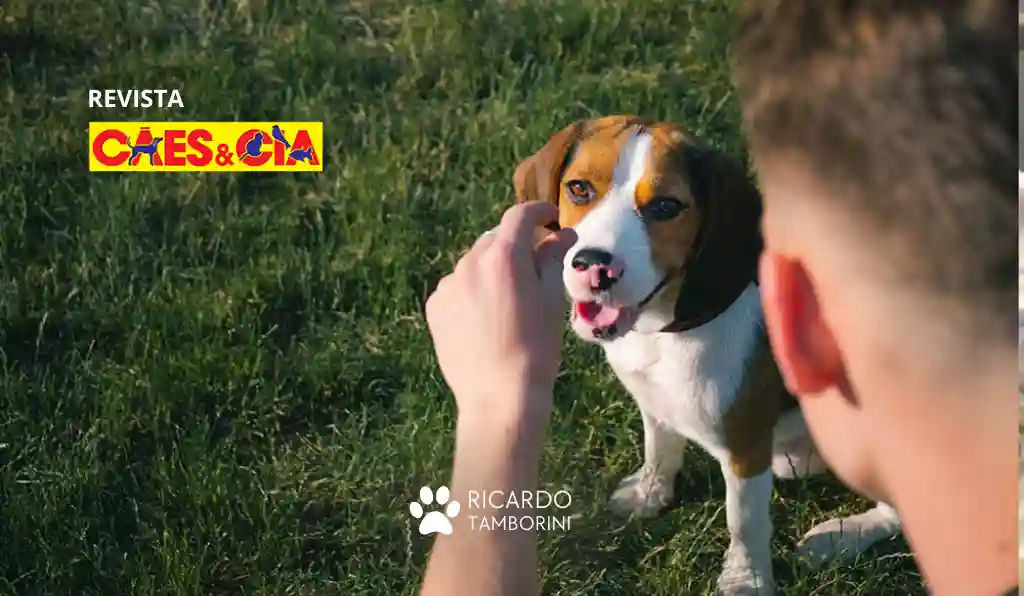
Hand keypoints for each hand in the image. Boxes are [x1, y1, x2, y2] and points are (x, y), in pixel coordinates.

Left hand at [425, 201, 576, 426]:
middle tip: (534, 270)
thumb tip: (560, 233)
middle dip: (515, 247)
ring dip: (491, 271)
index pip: (519, 216)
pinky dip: (471, 292)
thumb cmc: (537, 348)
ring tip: (508, 304)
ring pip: (474, 265)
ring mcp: (448, 285)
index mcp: (503, 256)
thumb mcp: (551, 300)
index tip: (550, 217)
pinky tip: (485, 320)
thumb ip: (552, 259)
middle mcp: (469, 263)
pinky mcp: (435, 307)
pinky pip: (457, 288)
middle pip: (495, 240)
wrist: (500, 396)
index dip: (538, 212)